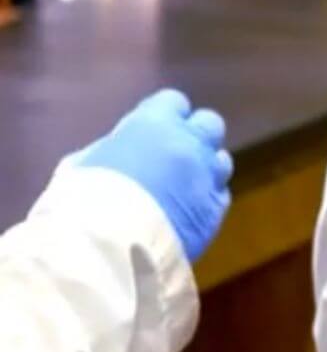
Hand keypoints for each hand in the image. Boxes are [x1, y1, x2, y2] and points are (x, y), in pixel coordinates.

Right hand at [72, 89, 233, 261]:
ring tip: (181, 187)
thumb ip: (113, 148)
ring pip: (220, 161)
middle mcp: (190, 144)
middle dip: (193, 135)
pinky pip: (220, 195)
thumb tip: (122, 149)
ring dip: (204, 168)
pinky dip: (206, 198)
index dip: (164, 115)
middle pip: (208, 124)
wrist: (107, 249)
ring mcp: (208, 177)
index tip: (152, 131)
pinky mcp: (216, 211)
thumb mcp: (83, 163)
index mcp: (155, 124)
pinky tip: (186, 211)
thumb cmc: (81, 201)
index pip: (173, 102)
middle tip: (174, 154)